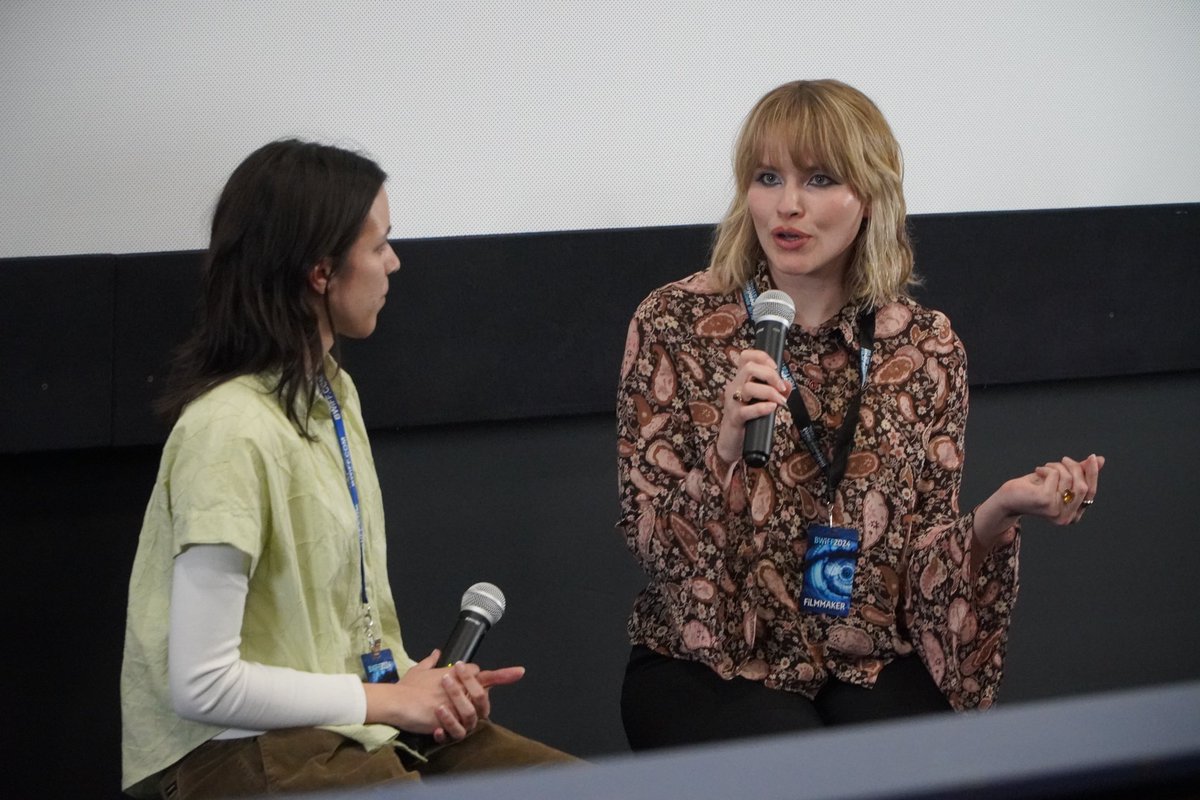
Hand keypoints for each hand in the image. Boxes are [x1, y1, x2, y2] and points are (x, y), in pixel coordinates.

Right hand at [363, 649, 525, 740]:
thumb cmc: (406, 687)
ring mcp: (454, 705)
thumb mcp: (419, 669)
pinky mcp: (446, 721)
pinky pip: (457, 731)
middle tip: (464, 701)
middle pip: (482, 691)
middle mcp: (458, 688)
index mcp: (453, 675)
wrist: (395, 700)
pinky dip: (450, 730)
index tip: (518, 672)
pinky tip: (438, 729)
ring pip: (473, 713)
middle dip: (480, 696)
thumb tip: (437, 652)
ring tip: (443, 713)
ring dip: (463, 714)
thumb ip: (430, 661)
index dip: (496, 676)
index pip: (480, 673)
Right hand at [715, 349, 791, 463]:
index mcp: (740, 380)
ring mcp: (732, 402)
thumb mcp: (763, 402)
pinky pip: (746, 410)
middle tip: (781, 387)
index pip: (746, 357)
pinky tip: (771, 408)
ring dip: (769, 392)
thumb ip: (776, 392)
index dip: (761, 357)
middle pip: (749, 367)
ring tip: (781, 401)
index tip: (776, 367)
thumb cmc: (748, 420)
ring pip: (748, 387)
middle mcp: (734, 387)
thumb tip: (789, 384)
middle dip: (770, 375)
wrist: (732, 443)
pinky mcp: (734, 418)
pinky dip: (761, 408)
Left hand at [974, 454, 1104, 551]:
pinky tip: (1037, 472)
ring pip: (1069, 479)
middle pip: (1083, 487)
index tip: (1092, 457)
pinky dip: (1047, 469)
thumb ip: (1078, 472)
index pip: (1091, 493)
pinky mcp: (1046, 502)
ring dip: (1057, 467)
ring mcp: (1057, 512)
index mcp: (1073, 515)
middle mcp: (1067, 518)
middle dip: (1075, 468)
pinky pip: (1056, 476)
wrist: (1007, 498)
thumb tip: (1100, 460)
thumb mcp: (1059, 479)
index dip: (1093, 474)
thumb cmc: (1032, 489)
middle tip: (1064, 459)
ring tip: (1045, 467)